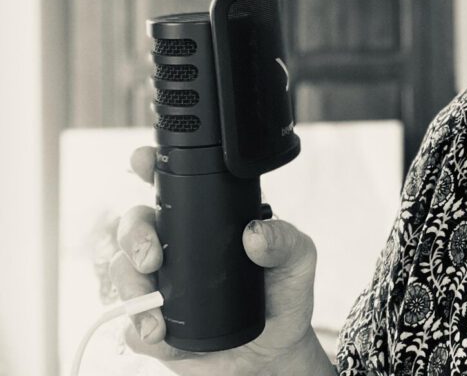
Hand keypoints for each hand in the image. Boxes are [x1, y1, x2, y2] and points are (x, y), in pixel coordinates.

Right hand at [108, 146, 332, 375]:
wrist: (274, 352)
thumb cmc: (283, 296)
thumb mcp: (297, 260)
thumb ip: (285, 241)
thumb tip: (254, 233)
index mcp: (207, 221)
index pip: (171, 186)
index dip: (149, 168)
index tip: (142, 163)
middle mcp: (176, 247)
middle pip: (132, 226)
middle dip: (132, 236)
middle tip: (151, 259)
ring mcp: (160, 285)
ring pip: (121, 272)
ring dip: (129, 288)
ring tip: (156, 315)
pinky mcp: (153, 325)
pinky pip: (129, 323)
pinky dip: (140, 328)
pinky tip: (161, 335)